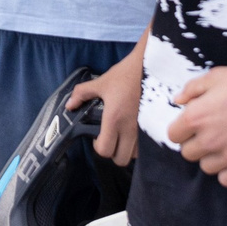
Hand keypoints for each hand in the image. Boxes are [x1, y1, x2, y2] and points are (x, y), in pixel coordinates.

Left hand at [64, 42, 143, 166]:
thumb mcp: (102, 82)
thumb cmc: (126, 74)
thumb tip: (69, 105)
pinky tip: (137, 132)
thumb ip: (83, 93)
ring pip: (136, 155)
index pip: (105, 150)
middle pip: (121, 159)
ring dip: (128, 149)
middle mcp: (130, 130)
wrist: (153, 66)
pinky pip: (148, 147)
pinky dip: (141, 145)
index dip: (99, 147)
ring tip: (124, 135)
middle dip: (114, 152)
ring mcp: (145, 130)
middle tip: (111, 138)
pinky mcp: (156, 127)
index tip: (98, 137)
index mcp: (114, 120)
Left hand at [165, 63, 226, 186]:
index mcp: (196, 117)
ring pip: (206, 167)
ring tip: (226, 143)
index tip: (194, 125)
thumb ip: (193, 88)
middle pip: (188, 153)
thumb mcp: (219, 76)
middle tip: (212, 132)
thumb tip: (178, 101)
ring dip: (212, 158)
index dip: (182, 129)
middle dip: (196, 143)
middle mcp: (208, 140)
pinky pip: (225, 180)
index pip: (173, 135)